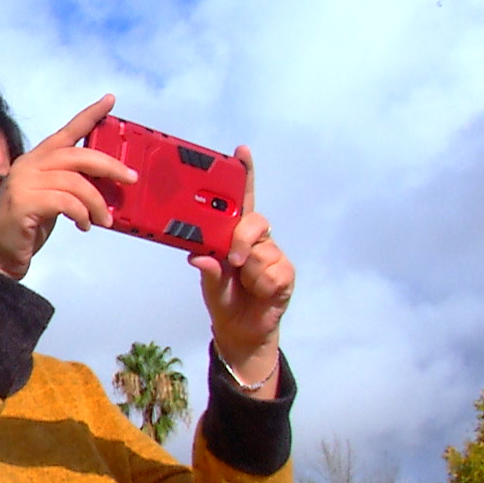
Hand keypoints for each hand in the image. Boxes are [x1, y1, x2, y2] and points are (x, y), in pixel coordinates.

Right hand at [0, 95, 135, 279]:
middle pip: (77, 155)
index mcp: (35, 160)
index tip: (110, 100)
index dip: (89, 115)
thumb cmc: (26, 230)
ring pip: (75, 181)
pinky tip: (84, 226)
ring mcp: (24, 182)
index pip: (65, 132)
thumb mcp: (53, 201)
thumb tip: (106, 186)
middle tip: (130, 179)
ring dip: (97, 202)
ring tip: (105, 220)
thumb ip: (72, 187)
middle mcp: (28, 165)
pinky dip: (82, 214)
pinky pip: (66, 201)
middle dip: (109, 166)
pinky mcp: (24, 202)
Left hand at [188, 147, 293, 386]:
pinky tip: (261, 292)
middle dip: (242, 240)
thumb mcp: (210, 284)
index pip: (241, 200)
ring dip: (250, 272)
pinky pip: (274, 272)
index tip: (241, 151)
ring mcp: (272, 253)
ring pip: (263, 251)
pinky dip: (263, 285)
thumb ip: (208, 270)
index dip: (244, 174)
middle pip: (254, 222)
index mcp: (233, 234)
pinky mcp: (286, 271)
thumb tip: (197, 257)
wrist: (242, 330)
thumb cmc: (224, 299)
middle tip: (233, 261)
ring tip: (246, 285)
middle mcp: (255, 238)